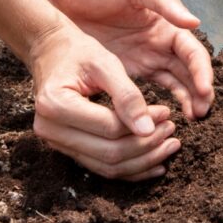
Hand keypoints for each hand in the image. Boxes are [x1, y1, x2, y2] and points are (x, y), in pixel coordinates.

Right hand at [28, 22, 180, 180]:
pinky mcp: (67, 149)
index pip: (110, 128)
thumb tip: (148, 130)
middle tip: (172, 131)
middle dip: (147, 146)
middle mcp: (50, 129)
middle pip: (109, 153)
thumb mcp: (104, 63)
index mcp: (56, 104)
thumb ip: (127, 95)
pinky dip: (130, 169)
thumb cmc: (78, 52)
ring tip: (169, 146)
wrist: (51, 53)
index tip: (167, 113)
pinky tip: (155, 164)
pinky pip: (102, 167)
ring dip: (142, 161)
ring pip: (107, 167)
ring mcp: (56, 143)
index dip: (144, 125)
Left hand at [40, 0, 214, 118]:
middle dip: (200, 92)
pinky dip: (163, 103)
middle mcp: (161, 44)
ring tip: (193, 119)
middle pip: (190, 72)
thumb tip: (195, 22)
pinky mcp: (128, 71)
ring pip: (176, 84)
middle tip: (201, 113)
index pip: (193, 52)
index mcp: (168, 25)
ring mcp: (146, 59)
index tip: (205, 91)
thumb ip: (164, 3)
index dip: (202, 71)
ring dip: (187, 100)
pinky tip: (166, 117)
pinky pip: (152, 90)